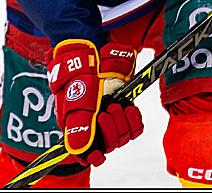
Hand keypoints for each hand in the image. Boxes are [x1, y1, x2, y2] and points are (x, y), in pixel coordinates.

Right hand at [46, 40, 143, 165]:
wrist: (92, 54)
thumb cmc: (78, 75)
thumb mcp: (75, 99)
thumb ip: (77, 126)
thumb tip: (79, 151)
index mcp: (78, 127)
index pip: (88, 153)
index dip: (94, 156)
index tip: (99, 154)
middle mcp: (96, 125)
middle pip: (109, 145)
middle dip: (110, 130)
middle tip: (105, 112)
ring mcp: (111, 117)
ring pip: (123, 136)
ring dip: (121, 122)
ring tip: (115, 105)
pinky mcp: (125, 109)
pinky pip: (136, 127)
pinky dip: (134, 119)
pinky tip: (129, 107)